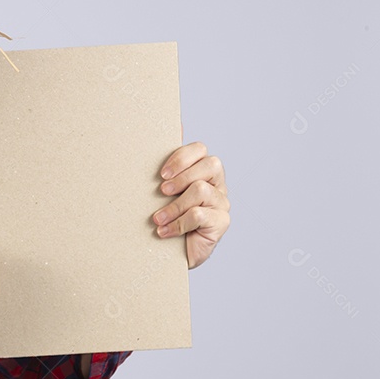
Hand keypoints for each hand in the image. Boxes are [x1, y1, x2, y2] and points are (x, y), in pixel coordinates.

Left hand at [151, 141, 229, 268]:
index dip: (181, 157)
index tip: (161, 174)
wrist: (168, 254)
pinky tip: (164, 232)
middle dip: (182, 176)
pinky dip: (178, 223)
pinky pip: (200, 215)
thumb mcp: (160, 191)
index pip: (200, 149)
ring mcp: (221, 203)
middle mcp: (216, 184)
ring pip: (201, 189)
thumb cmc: (165, 217)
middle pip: (210, 164)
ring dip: (174, 205)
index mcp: (202, 171)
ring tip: (157, 219)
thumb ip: (167, 164)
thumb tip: (173, 124)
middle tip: (161, 191)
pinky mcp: (221, 222)